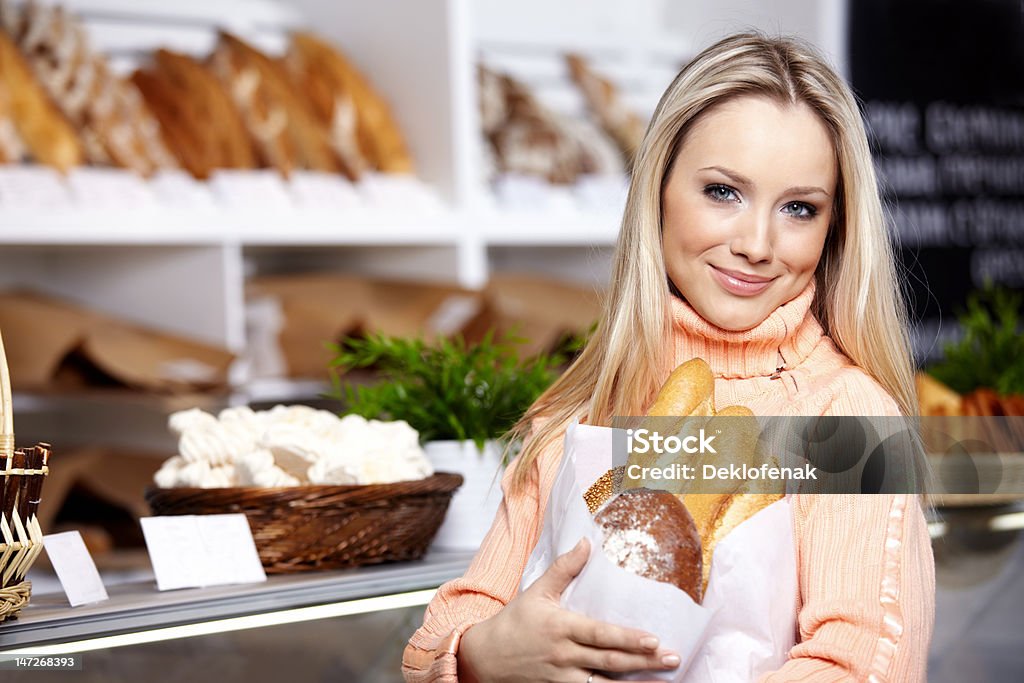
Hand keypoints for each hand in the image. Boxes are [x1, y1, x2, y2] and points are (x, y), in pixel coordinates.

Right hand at [457, 538, 680, 682]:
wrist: (483, 659)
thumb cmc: (513, 623)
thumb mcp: (537, 591)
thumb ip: (564, 568)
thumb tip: (586, 542)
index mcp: (561, 628)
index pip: (600, 635)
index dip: (627, 639)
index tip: (654, 639)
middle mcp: (564, 656)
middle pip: (610, 662)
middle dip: (645, 662)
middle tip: (673, 659)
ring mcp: (562, 679)